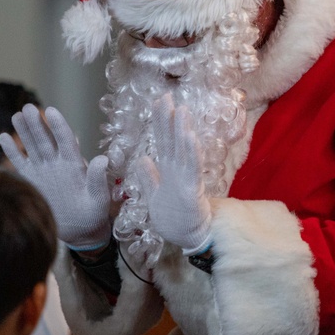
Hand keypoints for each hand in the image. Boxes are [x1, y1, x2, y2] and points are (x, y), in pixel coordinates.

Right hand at [0, 104, 111, 249]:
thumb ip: (97, 179)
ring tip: (17, 115)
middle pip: (45, 140)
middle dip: (37, 124)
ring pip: (32, 146)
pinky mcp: (32, 180)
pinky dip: (11, 152)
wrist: (80, 231)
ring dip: (24, 132)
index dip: (58, 126)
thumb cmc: (93, 215)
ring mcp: (43, 170)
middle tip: (28, 107)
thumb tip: (102, 159)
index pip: (65, 141)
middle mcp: (57, 163)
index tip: (52, 111)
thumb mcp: (98, 198)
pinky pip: (20, 163)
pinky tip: (3, 137)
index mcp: (74, 164)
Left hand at [136, 95, 211, 254]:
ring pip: (184, 151)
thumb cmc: (174, 218)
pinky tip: (191, 138)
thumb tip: (141, 158)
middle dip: (170, 119)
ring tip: (182, 110)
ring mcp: (187, 179)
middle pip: (173, 140)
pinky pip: (192, 169)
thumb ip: (149, 178)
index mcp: (169, 170)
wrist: (188, 238)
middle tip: (167, 96)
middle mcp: (179, 170)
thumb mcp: (154, 196)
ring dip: (183, 131)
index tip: (158, 101)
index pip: (164, 141)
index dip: (160, 122)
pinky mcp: (193, 191)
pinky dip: (192, 153)